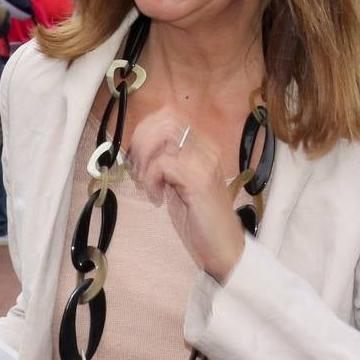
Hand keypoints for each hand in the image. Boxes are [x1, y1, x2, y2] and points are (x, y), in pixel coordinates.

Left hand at [128, 111, 245, 283]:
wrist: (223, 246)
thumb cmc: (198, 216)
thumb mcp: (176, 180)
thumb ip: (163, 160)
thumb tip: (136, 146)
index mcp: (203, 144)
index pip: (169, 113)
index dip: (144, 129)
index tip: (137, 155)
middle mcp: (207, 147)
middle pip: (165, 119)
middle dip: (141, 141)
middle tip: (138, 169)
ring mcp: (205, 162)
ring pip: (162, 136)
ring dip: (144, 160)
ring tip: (146, 184)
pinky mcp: (198, 180)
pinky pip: (162, 164)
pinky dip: (150, 180)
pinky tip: (156, 198)